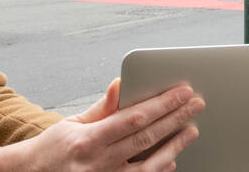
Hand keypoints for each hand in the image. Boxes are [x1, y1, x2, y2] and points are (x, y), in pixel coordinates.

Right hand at [0, 79, 204, 171]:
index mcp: (87, 140)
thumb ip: (102, 108)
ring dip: (173, 146)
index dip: (161, 104)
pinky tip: (172, 160)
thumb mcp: (72, 123)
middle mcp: (97, 163)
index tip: (182, 92)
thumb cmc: (52, 150)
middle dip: (175, 119)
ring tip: (192, 130)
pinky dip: (158, 171)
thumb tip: (120, 84)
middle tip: (196, 104)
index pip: (133, 118)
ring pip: (148, 165)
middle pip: (145, 138)